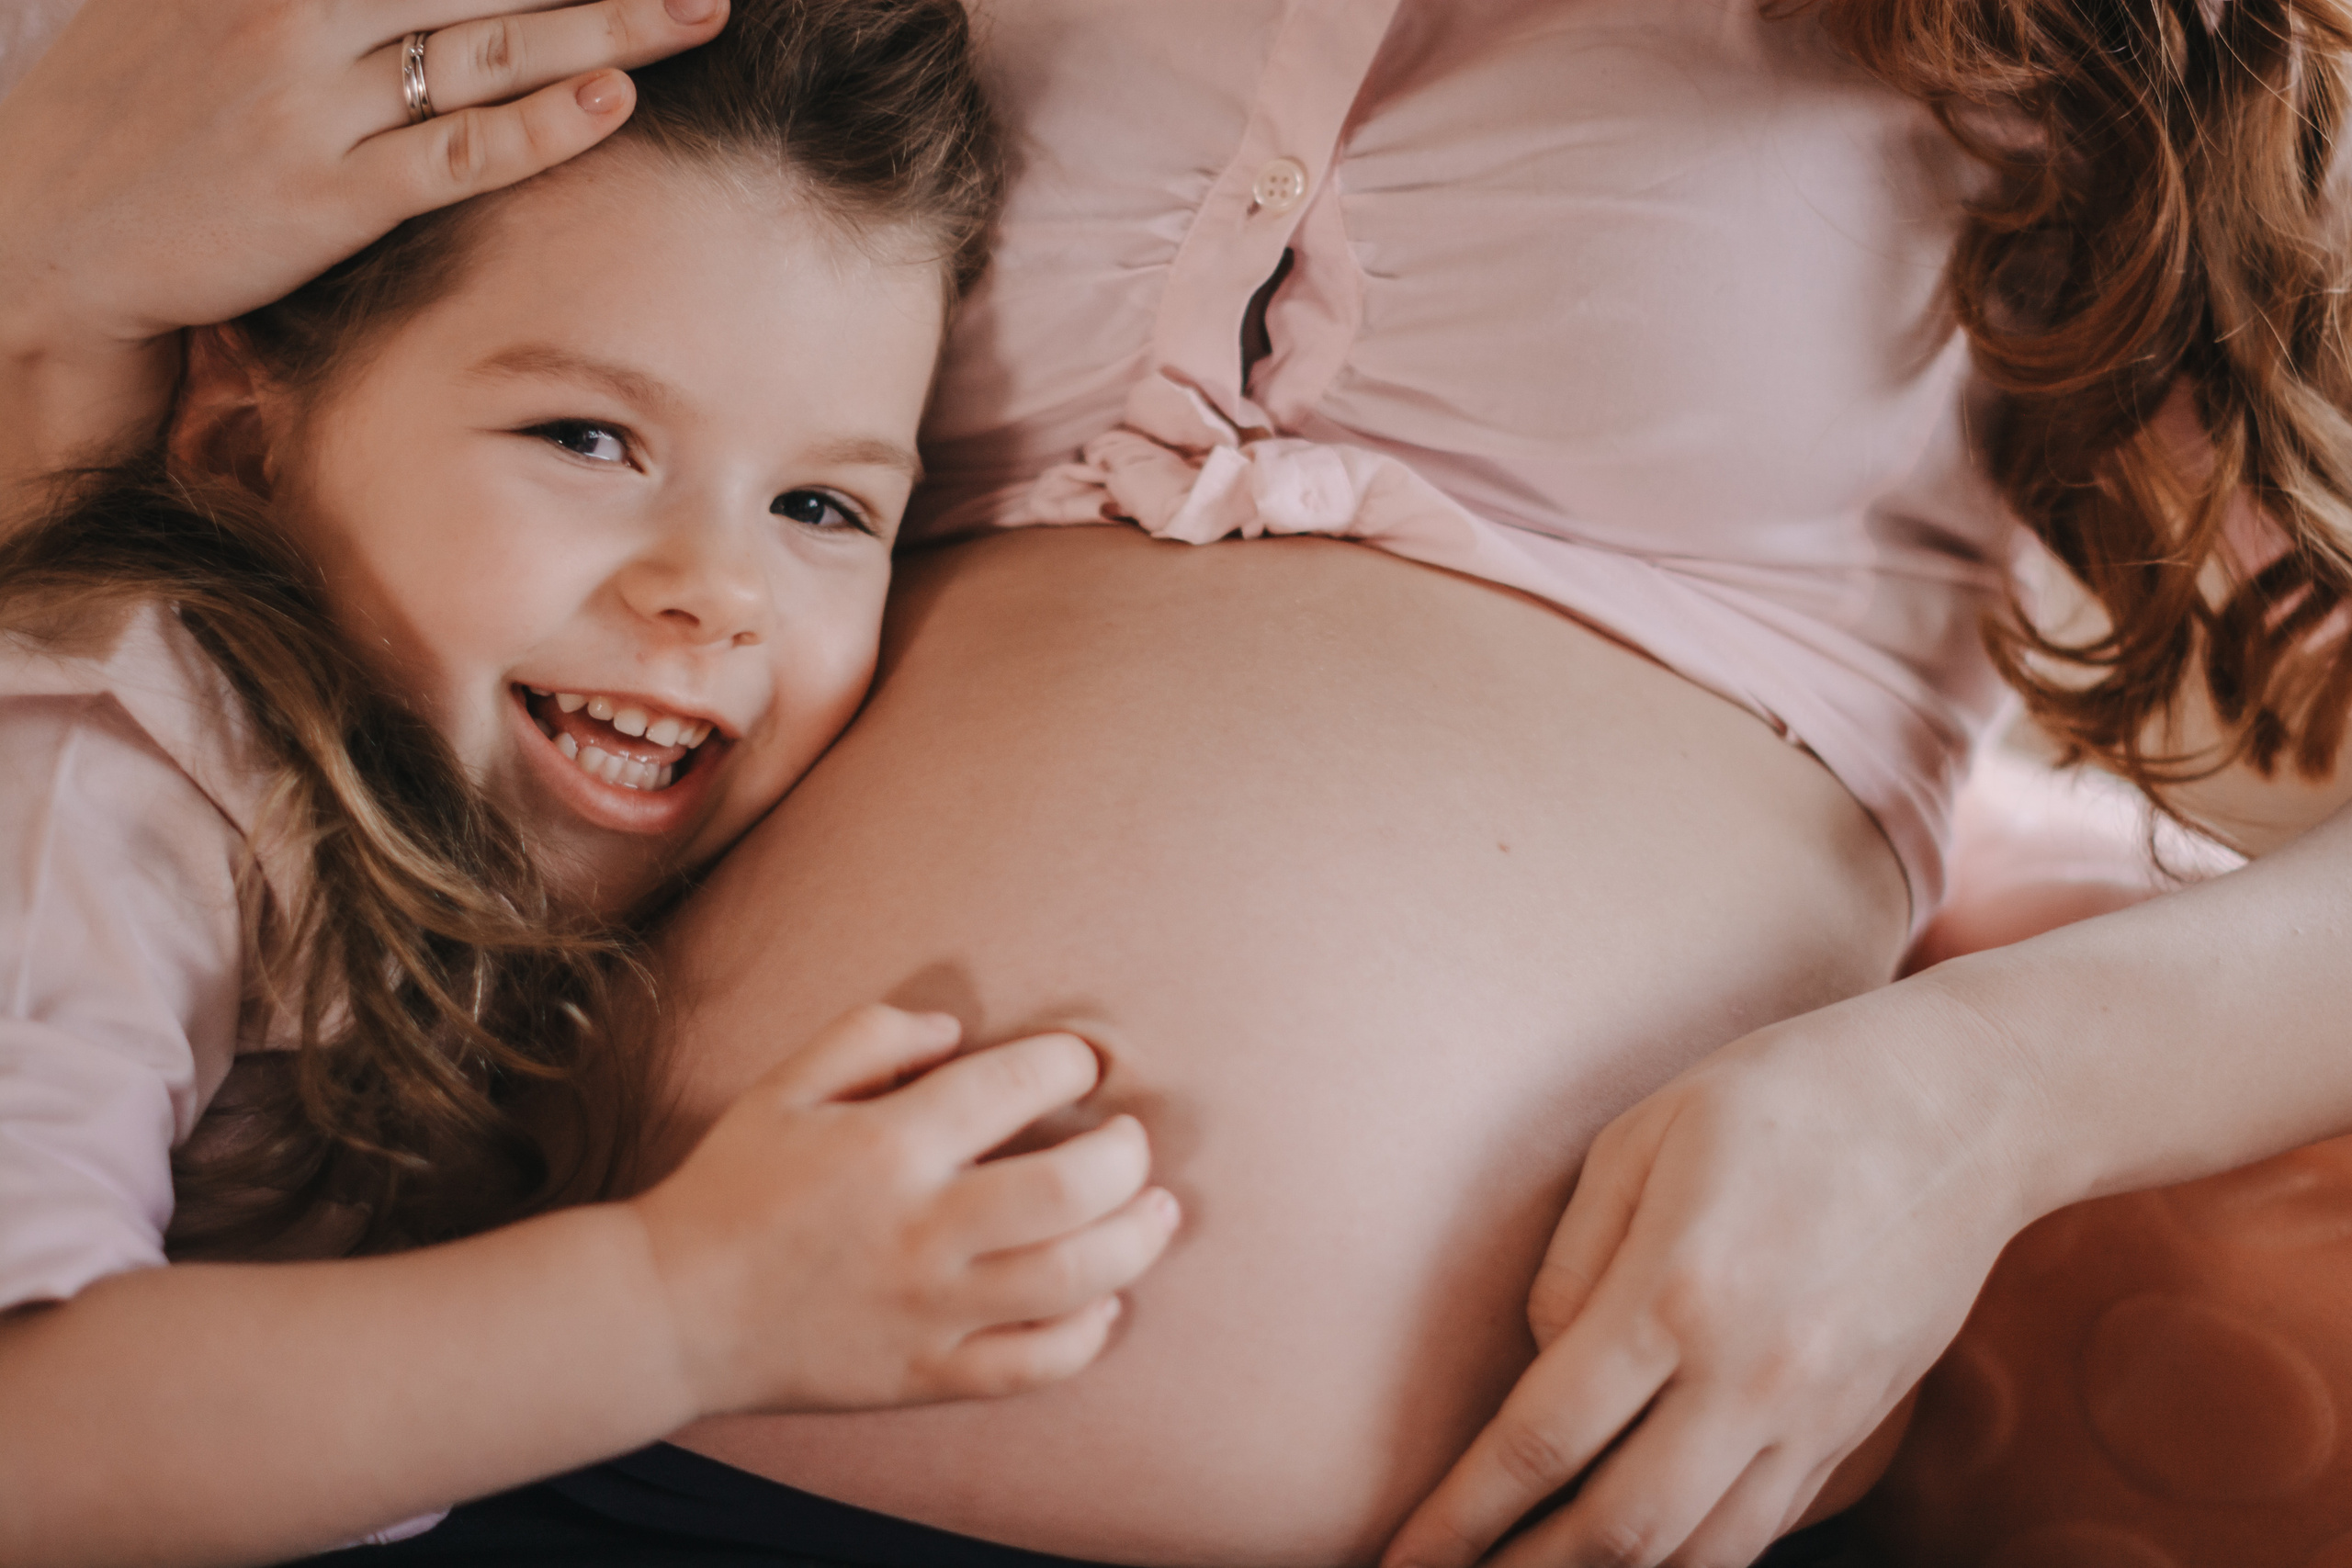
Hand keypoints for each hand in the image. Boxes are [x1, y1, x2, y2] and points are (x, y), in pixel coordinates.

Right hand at [0, 0, 726, 343]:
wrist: (45, 230)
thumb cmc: (135, 111)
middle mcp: (292, 12)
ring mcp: (313, 105)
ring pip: (489, 50)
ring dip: (606, 25)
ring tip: (695, 10)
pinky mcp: (330, 198)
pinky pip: (457, 154)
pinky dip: (541, 127)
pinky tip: (615, 99)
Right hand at [629, 1004, 1181, 1416]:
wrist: (672, 1312)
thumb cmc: (733, 1186)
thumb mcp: (783, 1084)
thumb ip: (870, 1035)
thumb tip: (956, 1032)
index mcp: (887, 1145)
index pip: (1018, 1085)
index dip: (1071, 1064)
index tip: (1081, 1065)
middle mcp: (920, 1230)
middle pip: (1070, 1189)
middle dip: (1126, 1154)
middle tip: (1130, 1140)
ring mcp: (929, 1311)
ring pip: (1074, 1279)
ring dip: (1137, 1239)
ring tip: (1158, 1210)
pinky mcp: (927, 1376)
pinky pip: (1036, 1364)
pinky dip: (1088, 1334)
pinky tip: (1105, 1302)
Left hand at [1382, 978, 2044, 1567]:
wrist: (1964, 1106)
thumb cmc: (1781, 1096)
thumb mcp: (1644, 1136)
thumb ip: (1573, 1262)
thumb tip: (1539, 1368)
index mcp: (1679, 1289)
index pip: (1544, 1440)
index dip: (1463, 1516)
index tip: (1402, 1557)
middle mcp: (1752, 1373)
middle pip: (1620, 1531)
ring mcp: (1817, 1413)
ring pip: (1702, 1554)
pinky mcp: (1859, 1427)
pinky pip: (1763, 1525)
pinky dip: (1695, 1557)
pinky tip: (1639, 1555)